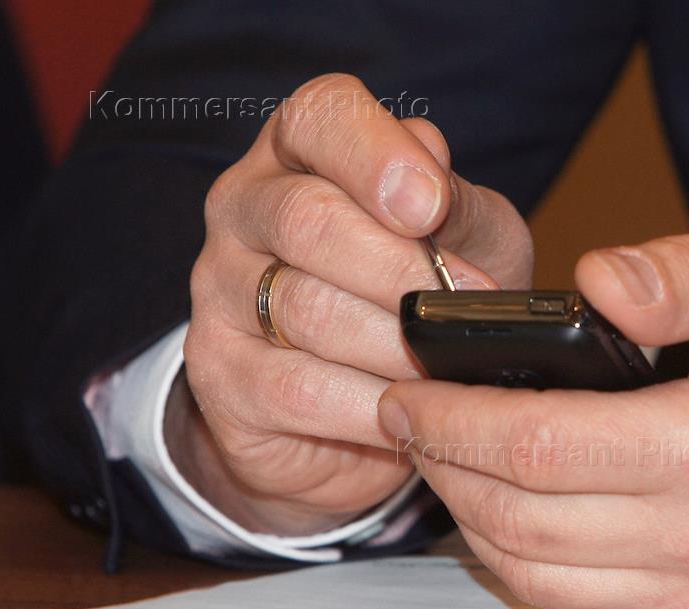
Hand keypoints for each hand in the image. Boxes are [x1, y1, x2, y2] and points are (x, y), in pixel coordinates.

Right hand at [173, 74, 532, 534]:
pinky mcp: (220, 373)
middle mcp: (246, 206)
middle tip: (458, 306)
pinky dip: (366, 405)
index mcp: (306, 152)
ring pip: (304, 307)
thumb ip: (459, 210)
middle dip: (396, 269)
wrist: (365, 410)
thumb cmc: (420, 300)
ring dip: (392, 345)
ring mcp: (220, 289)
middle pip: (307, 218)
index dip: (375, 153)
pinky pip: (297, 389)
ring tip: (442, 367)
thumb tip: (434, 186)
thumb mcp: (468, 244)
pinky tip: (404, 413)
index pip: (322, 116)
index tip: (430, 205)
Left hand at [377, 206, 688, 608]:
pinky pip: (578, 605)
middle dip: (442, 468)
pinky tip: (506, 510)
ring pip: (534, 576)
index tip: (406, 390)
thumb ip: (681, 269)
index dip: (452, 421)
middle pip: (516, 520)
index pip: (537, 447)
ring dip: (470, 520)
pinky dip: (521, 561)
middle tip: (406, 419)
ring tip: (446, 461)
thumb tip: (589, 283)